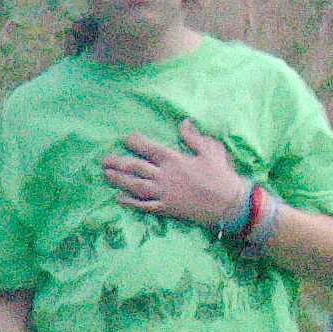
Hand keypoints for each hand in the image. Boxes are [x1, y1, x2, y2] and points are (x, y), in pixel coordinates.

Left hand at [102, 118, 250, 228]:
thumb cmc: (221, 174)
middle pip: (136, 168)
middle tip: (104, 160)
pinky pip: (144, 206)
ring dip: (119, 180)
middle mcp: (165, 176)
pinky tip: (119, 198)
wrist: (228, 203)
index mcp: (174, 160)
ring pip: (135, 186)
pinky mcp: (166, 208)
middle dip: (118, 163)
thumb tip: (183, 123)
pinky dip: (131, 202)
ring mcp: (164, 194)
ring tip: (106, 175)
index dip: (135, 142)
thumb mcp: (211, 150)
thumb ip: (194, 137)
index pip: (149, 149)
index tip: (126, 138)